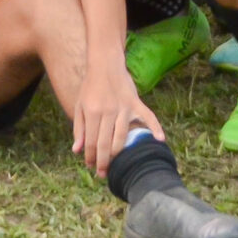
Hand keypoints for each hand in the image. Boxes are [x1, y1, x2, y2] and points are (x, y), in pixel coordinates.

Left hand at [70, 63, 160, 181]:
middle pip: (106, 144)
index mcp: (92, 112)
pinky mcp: (136, 103)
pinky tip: (160, 140)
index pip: (91, 142)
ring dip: (119, 153)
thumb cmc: (90, 87)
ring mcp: (124, 108)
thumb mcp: (79, 106)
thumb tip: (77, 151)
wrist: (105, 63)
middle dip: (103, 162)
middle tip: (102, 174)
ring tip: (117, 164)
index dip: (90, 157)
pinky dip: (155, 127)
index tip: (90, 166)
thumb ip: (79, 129)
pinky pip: (148, 116)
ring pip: (122, 137)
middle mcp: (108, 112)